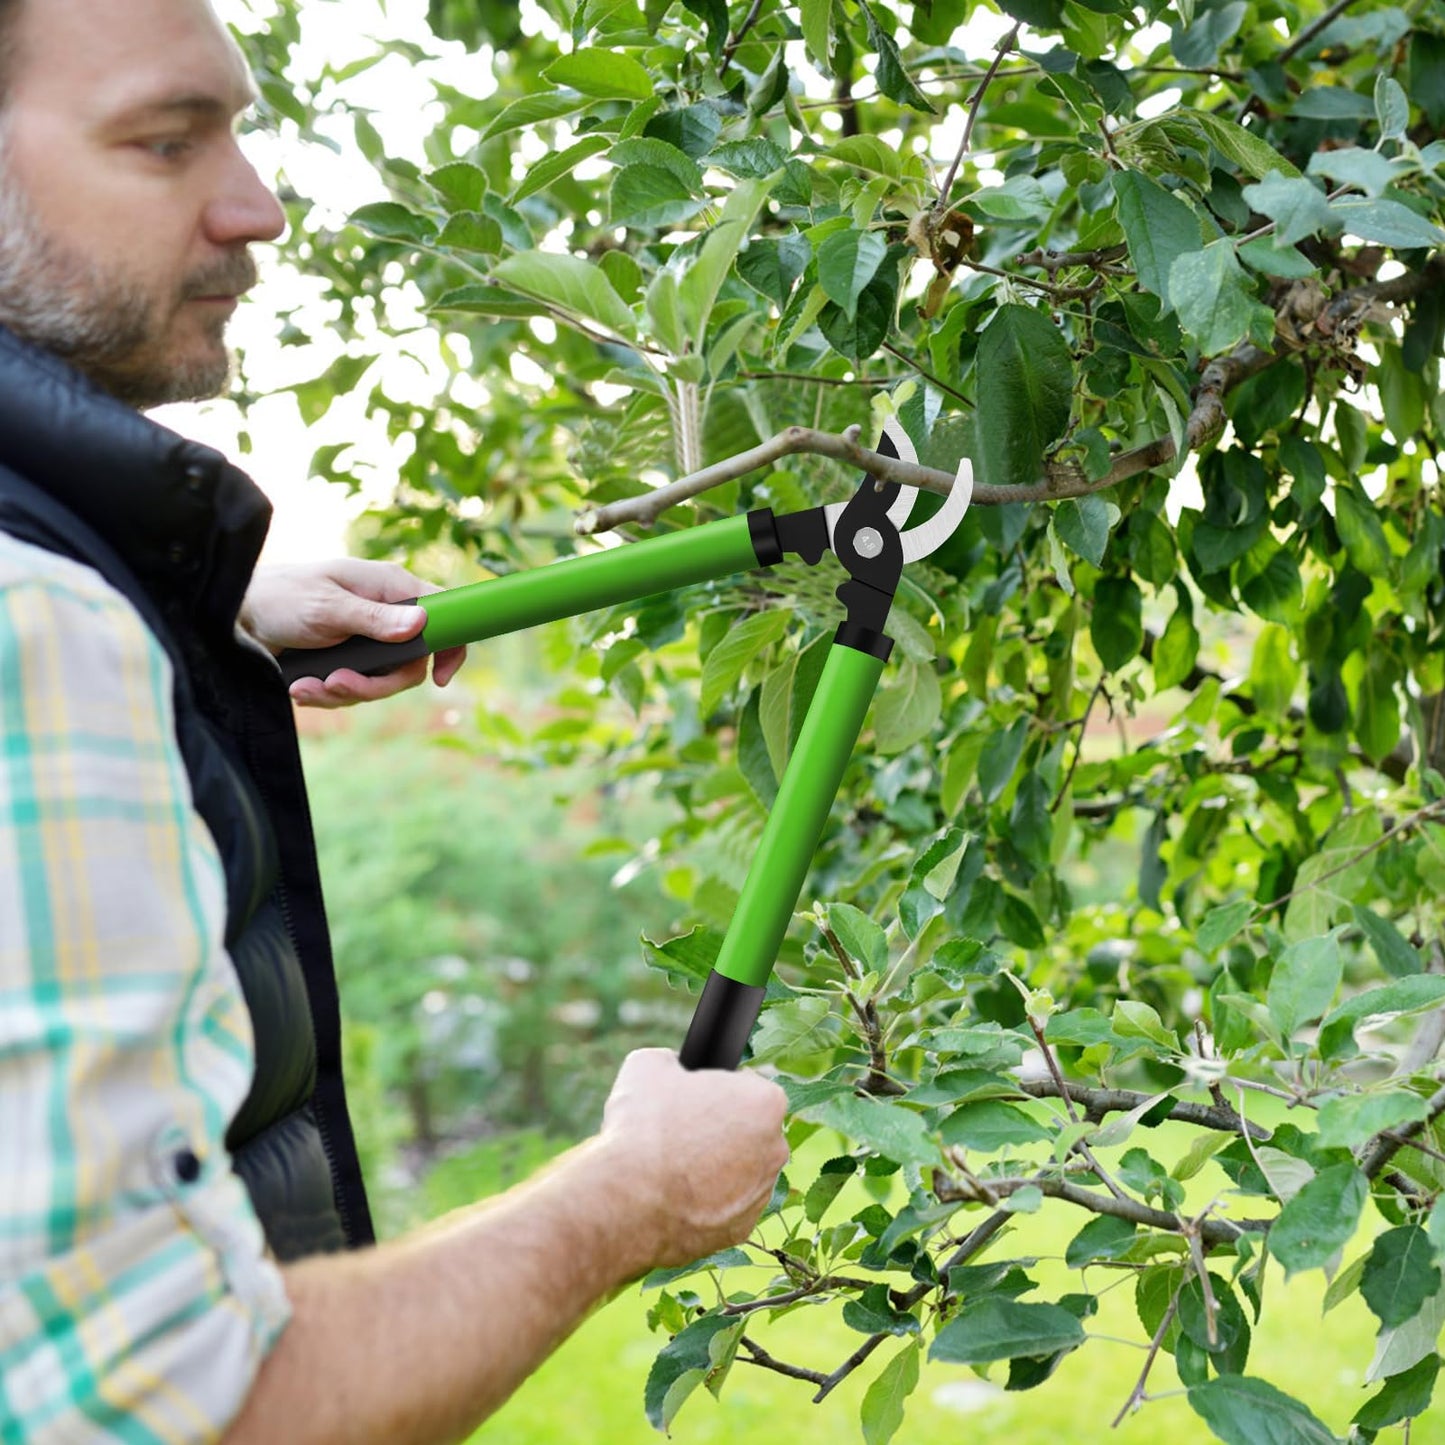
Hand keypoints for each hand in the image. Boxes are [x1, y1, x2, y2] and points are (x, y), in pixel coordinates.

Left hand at [240, 559, 468, 709]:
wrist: (234, 617)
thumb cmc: (280, 597)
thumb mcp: (326, 608)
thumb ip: (374, 619)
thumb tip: (421, 623)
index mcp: (389, 588)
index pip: (442, 614)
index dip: (450, 647)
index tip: (439, 678)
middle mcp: (384, 614)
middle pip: (410, 663)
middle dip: (375, 684)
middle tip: (338, 685)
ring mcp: (366, 640)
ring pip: (381, 682)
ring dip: (343, 692)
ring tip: (305, 687)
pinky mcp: (346, 660)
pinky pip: (355, 689)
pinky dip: (328, 695)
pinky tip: (300, 687)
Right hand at [595, 1048, 789, 1270]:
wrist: (627, 1201)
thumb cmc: (644, 1128)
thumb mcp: (649, 1066)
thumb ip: (674, 1061)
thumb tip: (673, 1067)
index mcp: (765, 1102)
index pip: (748, 1085)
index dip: (718, 1088)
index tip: (694, 1097)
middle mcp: (776, 1149)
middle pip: (750, 1130)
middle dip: (721, 1129)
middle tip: (682, 1131)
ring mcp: (761, 1194)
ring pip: (741, 1170)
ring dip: (716, 1166)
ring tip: (672, 1166)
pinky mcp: (741, 1230)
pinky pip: (726, 1206)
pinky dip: (706, 1202)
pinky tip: (674, 1196)